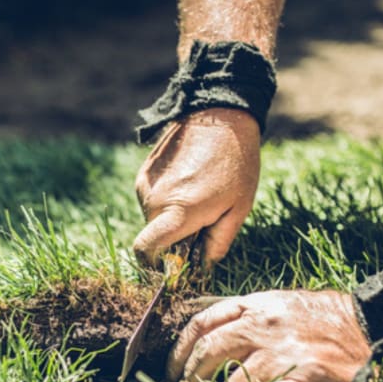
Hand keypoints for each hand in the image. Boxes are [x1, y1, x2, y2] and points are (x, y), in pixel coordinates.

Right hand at [133, 108, 260, 266]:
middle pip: (153, 238)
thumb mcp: (238, 208)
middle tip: (201, 225)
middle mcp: (154, 200)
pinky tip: (188, 184)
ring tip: (198, 198)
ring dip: (170, 219)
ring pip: (151, 219)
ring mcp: (145, 184)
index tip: (173, 267)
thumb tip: (204, 267)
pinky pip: (150, 200)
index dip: (155, 266)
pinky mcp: (143, 173)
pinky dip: (166, 203)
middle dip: (173, 240)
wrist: (218, 114)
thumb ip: (218, 243)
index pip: (146, 251)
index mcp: (178, 212)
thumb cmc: (235, 162)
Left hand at [167, 290, 371, 381]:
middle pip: (209, 352)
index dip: (180, 348)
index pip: (202, 322)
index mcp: (256, 306)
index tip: (172, 367)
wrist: (373, 324)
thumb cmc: (324, 318)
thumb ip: (246, 315)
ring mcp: (284, 353)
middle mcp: (264, 326)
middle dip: (191, 377)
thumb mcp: (280, 303)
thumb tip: (205, 332)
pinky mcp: (305, 378)